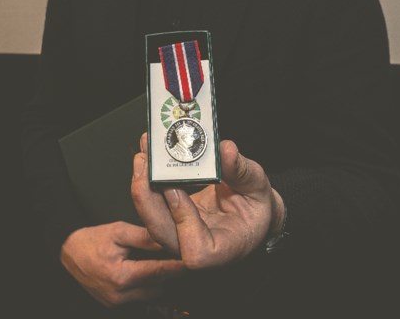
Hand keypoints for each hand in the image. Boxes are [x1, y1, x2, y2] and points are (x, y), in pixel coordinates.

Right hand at [59, 221, 185, 306]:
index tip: (193, 260)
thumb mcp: (118, 231)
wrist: (65, 254)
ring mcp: (117, 302)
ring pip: (152, 294)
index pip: (159, 272)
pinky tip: (157, 275)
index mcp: (121, 276)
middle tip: (189, 262)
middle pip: (159, 287)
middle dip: (174, 275)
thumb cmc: (90, 240)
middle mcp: (120, 294)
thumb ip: (144, 237)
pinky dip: (150, 287)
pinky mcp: (114, 304)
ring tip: (176, 268)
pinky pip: (140, 298)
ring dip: (164, 282)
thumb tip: (168, 238)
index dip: (178, 266)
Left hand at [131, 134, 285, 267]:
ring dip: (142, 184)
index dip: (182, 221)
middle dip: (147, 196)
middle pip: (161, 233)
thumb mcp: (257, 186)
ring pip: (151, 218)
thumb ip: (242, 171)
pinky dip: (147, 179)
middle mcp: (193, 247)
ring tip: (144, 152)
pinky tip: (148, 154)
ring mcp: (177, 234)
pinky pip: (152, 204)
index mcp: (221, 250)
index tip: (175, 189)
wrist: (249, 210)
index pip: (195, 249)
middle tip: (145, 160)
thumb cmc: (256, 206)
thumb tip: (225, 150)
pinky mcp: (169, 219)